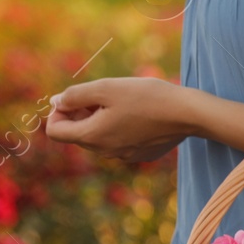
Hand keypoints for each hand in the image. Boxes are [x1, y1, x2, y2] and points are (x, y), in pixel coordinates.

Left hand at [46, 77, 199, 163]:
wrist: (188, 114)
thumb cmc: (147, 97)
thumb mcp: (106, 87)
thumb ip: (74, 95)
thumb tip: (56, 102)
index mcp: (92, 136)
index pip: (55, 131)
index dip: (58, 112)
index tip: (76, 98)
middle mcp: (105, 152)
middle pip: (78, 134)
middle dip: (81, 114)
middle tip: (103, 96)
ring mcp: (124, 156)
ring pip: (99, 138)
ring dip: (101, 120)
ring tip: (124, 103)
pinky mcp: (141, 154)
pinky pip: (120, 142)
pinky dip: (121, 128)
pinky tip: (140, 115)